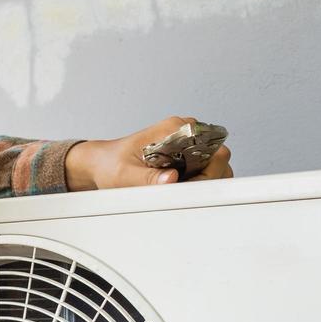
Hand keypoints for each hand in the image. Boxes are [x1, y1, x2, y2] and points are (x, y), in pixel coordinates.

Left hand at [65, 116, 232, 189]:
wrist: (101, 163)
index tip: (192, 186)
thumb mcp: (125, 175)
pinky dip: (198, 184)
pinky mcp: (185, 156)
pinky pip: (205, 171)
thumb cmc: (111, 164)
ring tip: (181, 192)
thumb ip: (148, 179)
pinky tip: (180, 190)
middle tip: (185, 192)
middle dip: (208, 179)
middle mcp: (184, 132)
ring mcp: (187, 144)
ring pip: (215, 165)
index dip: (209, 169)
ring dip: (205, 182)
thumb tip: (171, 179)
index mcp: (173, 128)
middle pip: (219, 156)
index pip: (212, 145)